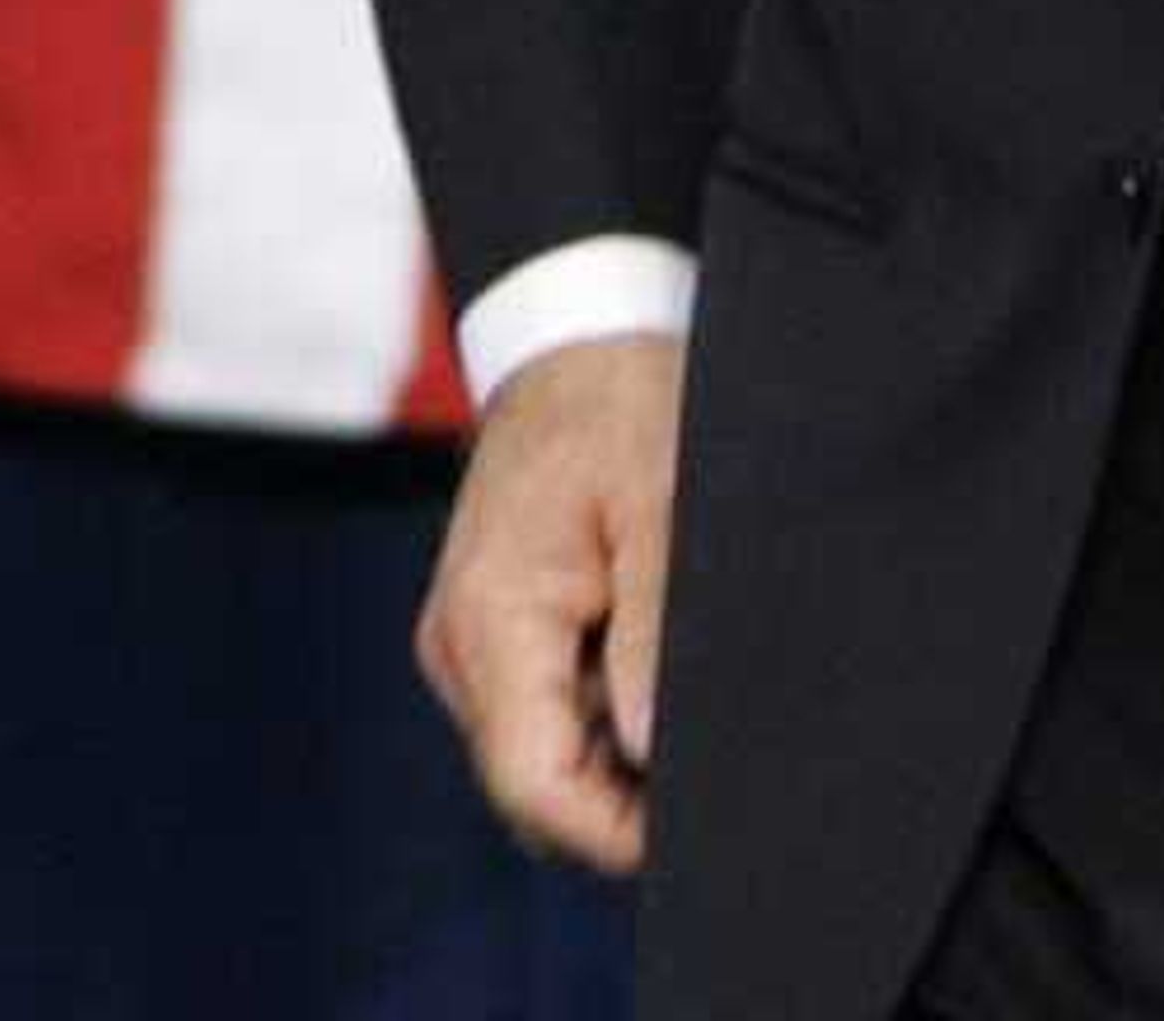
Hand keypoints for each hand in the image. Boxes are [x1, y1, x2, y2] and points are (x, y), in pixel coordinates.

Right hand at [414, 328, 684, 876]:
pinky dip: (594, 707)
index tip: (690, 822)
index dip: (609, 829)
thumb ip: (653, 630)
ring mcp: (466, 643)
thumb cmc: (621, 403)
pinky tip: (643, 651)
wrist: (574, 333)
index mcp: (491, 615)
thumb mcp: (661, 502)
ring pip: (537, 751)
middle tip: (704, 749)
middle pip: (531, 782)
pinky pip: (538, 708)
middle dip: (616, 793)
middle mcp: (459, 646)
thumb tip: (653, 751)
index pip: (532, 781)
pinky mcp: (488, 631)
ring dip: (608, 747)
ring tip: (675, 674)